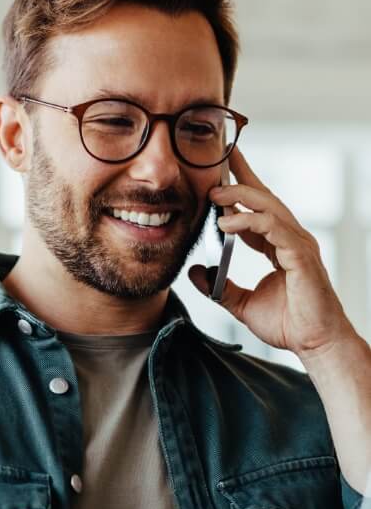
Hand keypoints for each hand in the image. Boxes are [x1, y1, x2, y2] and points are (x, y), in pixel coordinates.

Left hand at [188, 145, 355, 359]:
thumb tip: (196, 271)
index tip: (219, 171)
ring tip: (215, 195)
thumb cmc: (288, 324)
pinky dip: (250, 221)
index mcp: (277, 246)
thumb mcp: (241, 303)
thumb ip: (219, 286)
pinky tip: (227, 223)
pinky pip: (275, 229)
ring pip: (269, 207)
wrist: (313, 343)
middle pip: (264, 198)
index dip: (239, 188)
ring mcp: (298, 245)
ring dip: (240, 197)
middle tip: (216, 165)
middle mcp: (290, 239)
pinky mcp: (301, 256)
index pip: (257, 209)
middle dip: (242, 177)